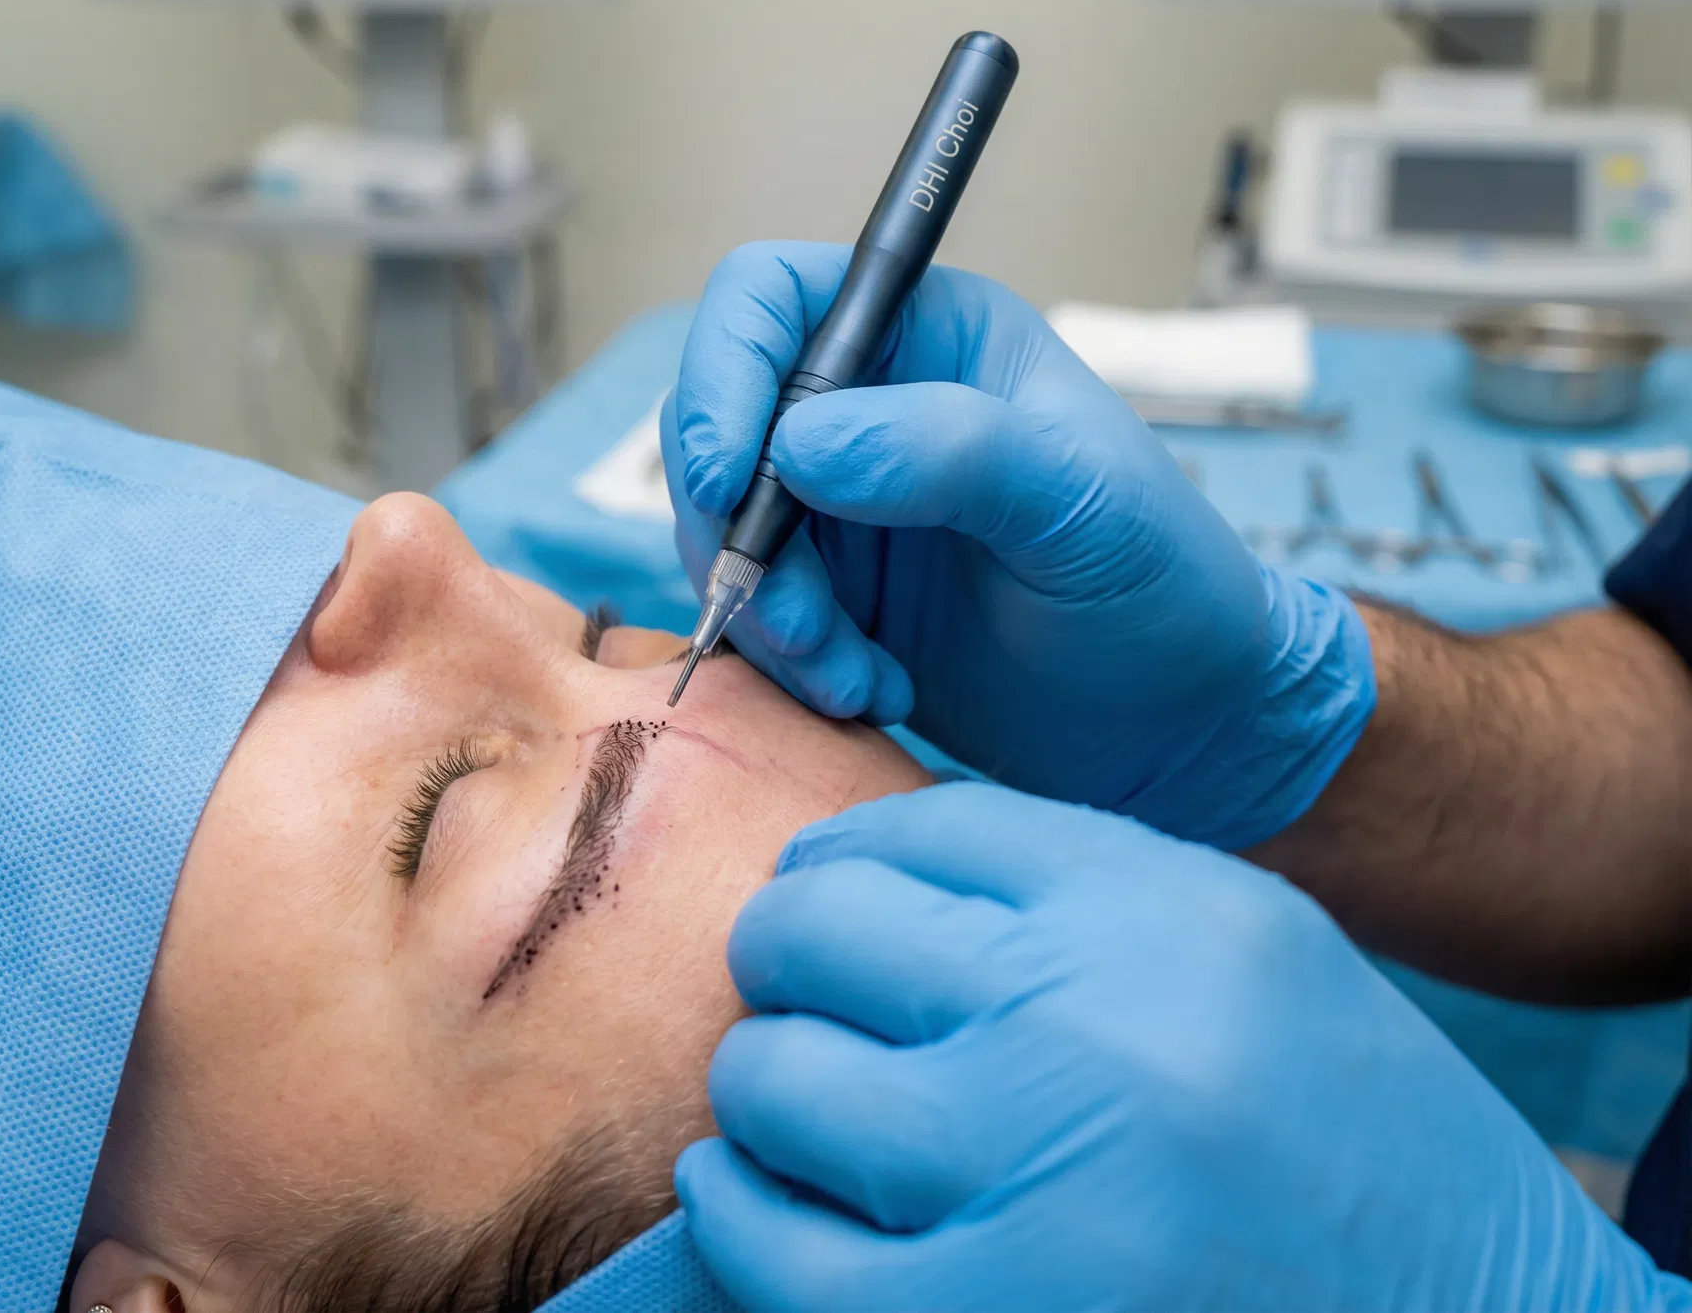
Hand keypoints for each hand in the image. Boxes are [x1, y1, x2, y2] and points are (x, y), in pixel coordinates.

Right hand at [664, 241, 1371, 846]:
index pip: (765, 300)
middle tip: (804, 629)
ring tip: (858, 678)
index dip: (721, 374)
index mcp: (927, 334)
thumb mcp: (1080, 502)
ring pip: (719, 534)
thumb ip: (952, 451)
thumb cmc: (1162, 584)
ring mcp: (835, 504)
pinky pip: (748, 612)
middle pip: (714, 427)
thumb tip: (800, 444)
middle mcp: (864, 405)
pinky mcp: (827, 594)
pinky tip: (872, 691)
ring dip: (767, 618)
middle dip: (740, 536)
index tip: (726, 481)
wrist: (1179, 722)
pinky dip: (786, 664)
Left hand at [675, 784, 1687, 1312]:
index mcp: (1168, 915)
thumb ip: (1067, 894)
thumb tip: (854, 867)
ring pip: (777, 1082)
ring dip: (757, 1081)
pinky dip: (737, 1210)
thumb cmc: (1347, 1136)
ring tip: (786, 1092)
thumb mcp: (1245, 954)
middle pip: (822, 933)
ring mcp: (1044, 1192)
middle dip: (781, 952)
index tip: (818, 887)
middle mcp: (1099, 1034)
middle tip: (792, 988)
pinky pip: (779, 1253)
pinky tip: (750, 1189)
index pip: (921, 829)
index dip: (841, 854)